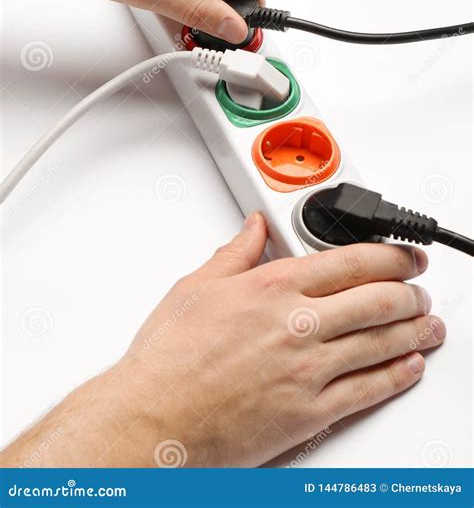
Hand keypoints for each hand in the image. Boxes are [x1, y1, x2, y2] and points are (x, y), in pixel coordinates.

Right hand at [1, 214, 445, 467]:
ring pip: (382, 341)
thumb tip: (253, 228)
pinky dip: (397, 374)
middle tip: (419, 288)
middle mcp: (299, 324)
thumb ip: (236, 253)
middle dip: (410, 291)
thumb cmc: (170, 358)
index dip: (392, 254)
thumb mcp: (197, 287)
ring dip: (415, 330)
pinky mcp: (310, 411)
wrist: (156, 419)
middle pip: (379, 299)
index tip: (406, 254)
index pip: (352, 260)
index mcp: (274, 287)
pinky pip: (369, 389)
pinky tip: (408, 365)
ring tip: (428, 323)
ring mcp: (309, 369)